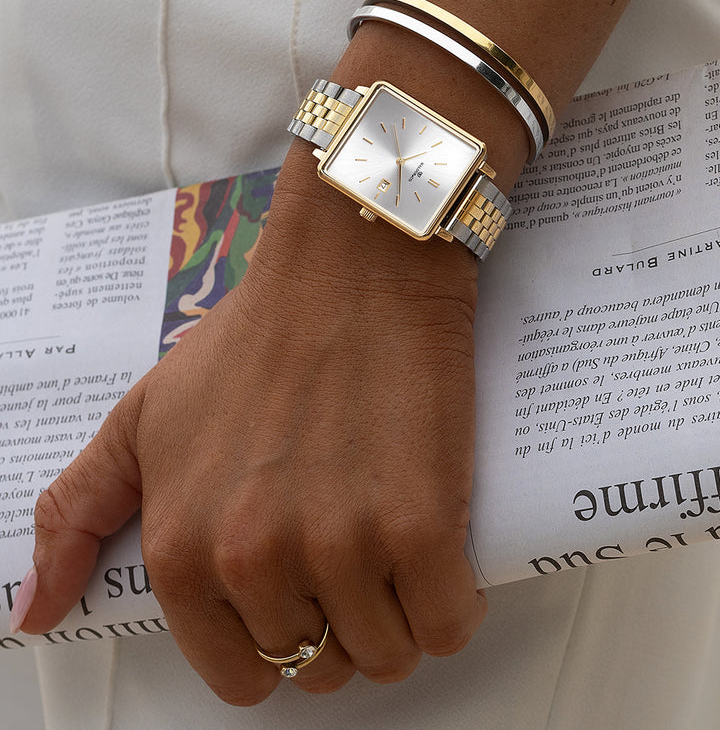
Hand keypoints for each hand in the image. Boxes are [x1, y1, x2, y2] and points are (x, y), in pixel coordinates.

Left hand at [20, 151, 486, 704]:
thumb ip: (75, 515)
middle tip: (349, 556)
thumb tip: (32, 614)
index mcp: (183, 549)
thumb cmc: (256, 338)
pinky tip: (438, 557)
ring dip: (396, 620)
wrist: (349, 274)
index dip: (276, 640)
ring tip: (392, 552)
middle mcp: (255, 559)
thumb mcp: (140, 419)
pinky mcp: (421, 527)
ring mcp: (342, 547)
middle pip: (320, 666)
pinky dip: (452, 606)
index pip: (240, 671)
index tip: (300, 599)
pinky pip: (448, 626)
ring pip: (387, 656)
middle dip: (338, 625)